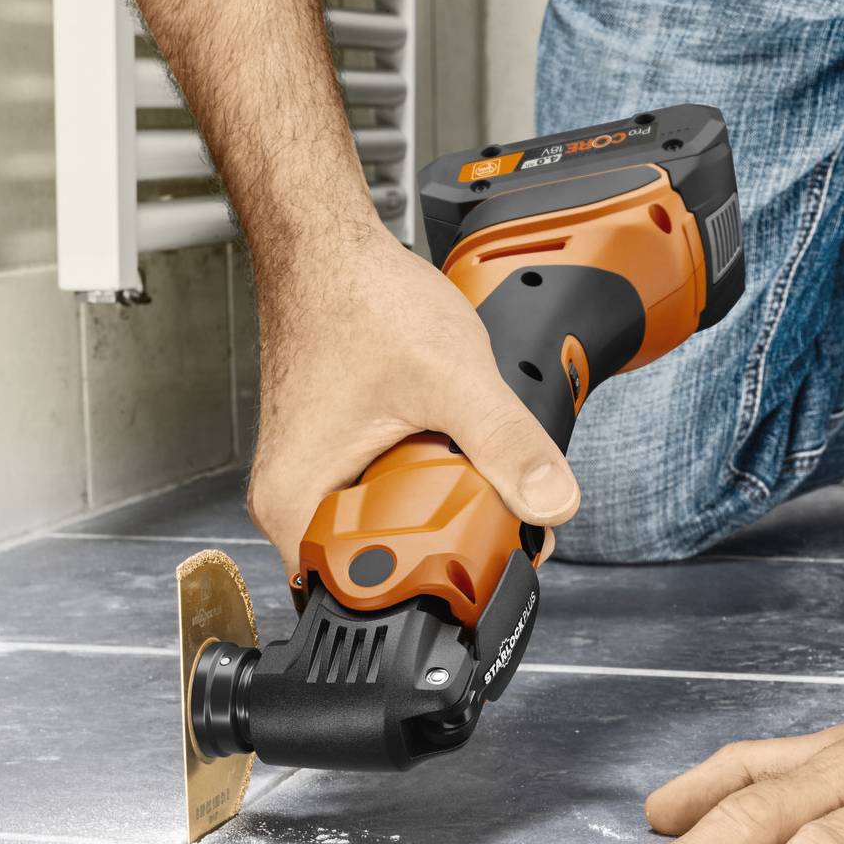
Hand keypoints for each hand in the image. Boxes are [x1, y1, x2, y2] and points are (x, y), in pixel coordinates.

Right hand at [246, 229, 576, 573]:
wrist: (325, 247)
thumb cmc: (356, 299)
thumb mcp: (450, 377)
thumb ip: (507, 444)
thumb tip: (551, 502)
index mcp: (297, 505)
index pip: (364, 596)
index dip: (435, 587)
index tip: (485, 561)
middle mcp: (292, 503)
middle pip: (379, 570)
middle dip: (445, 548)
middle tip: (491, 511)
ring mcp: (309, 481)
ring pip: (384, 532)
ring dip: (436, 512)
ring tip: (463, 468)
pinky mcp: (330, 459)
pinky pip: (380, 497)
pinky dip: (421, 483)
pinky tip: (441, 449)